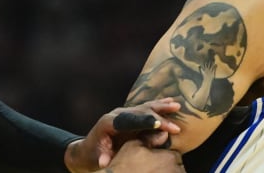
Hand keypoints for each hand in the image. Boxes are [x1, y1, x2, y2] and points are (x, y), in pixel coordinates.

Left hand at [65, 98, 181, 171]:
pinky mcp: (130, 114)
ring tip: (177, 106)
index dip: (145, 122)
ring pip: (145, 107)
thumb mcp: (96, 158)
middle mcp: (117, 114)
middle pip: (141, 112)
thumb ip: (103, 158)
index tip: (159, 125)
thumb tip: (105, 162)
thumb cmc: (92, 155)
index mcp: (109, 123)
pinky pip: (146, 108)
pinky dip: (159, 105)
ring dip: (161, 107)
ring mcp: (124, 112)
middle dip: (158, 119)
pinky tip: (170, 102)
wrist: (86, 149)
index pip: (130, 120)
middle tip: (175, 127)